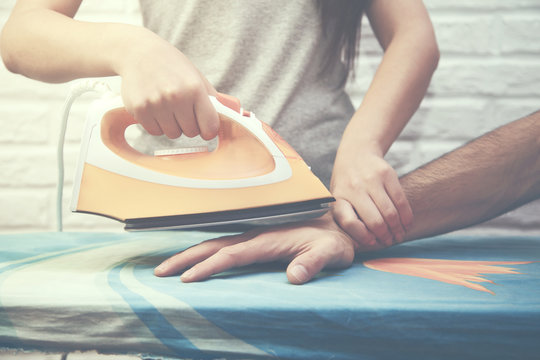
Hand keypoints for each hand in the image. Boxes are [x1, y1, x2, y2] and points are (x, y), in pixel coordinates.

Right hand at [118, 36, 218, 139]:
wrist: (138, 52)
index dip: (208, 130)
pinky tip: (154, 108)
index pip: (210, 127)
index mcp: (194, 89)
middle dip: (189, 125)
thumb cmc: (172, 66)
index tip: (205, 127)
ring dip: (172, 125)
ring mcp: (156, 104)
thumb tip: (230, 119)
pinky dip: (156, 124)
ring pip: (172, 134)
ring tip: (167, 107)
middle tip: (182, 111)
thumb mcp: (196, 77)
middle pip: (190, 132)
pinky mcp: (139, 109)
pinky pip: (154, 131)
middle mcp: (176, 97)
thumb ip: (212, 99)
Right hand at [154, 215, 382, 283]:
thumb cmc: (334, 241)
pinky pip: (225, 245)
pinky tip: (197, 259)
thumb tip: (295, 276)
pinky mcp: (257, 239)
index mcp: (268, 239)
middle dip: (186, 258)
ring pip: (216, 243)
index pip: (232, 254)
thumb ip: (314, 262)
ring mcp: (255, 236)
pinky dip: (205, 251)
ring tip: (168, 266)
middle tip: (160, 272)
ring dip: (191, 254)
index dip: (209, 266)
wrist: (339, 225)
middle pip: (214, 246)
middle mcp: (256, 235)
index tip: (188, 279)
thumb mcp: (330, 253)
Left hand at [331, 150, 412, 246]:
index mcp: (339, 198)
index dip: (362, 236)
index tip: (372, 242)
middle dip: (385, 237)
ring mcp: (371, 180)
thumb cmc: (347, 184)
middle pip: (375, 221)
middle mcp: (354, 188)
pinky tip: (406, 223)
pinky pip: (401, 201)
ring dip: (397, 229)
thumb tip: (365, 243)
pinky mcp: (387, 174)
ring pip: (390, 213)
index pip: (349, 222)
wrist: (357, 153)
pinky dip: (406, 216)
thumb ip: (348, 217)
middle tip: (389, 242)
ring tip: (399, 235)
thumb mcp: (339, 198)